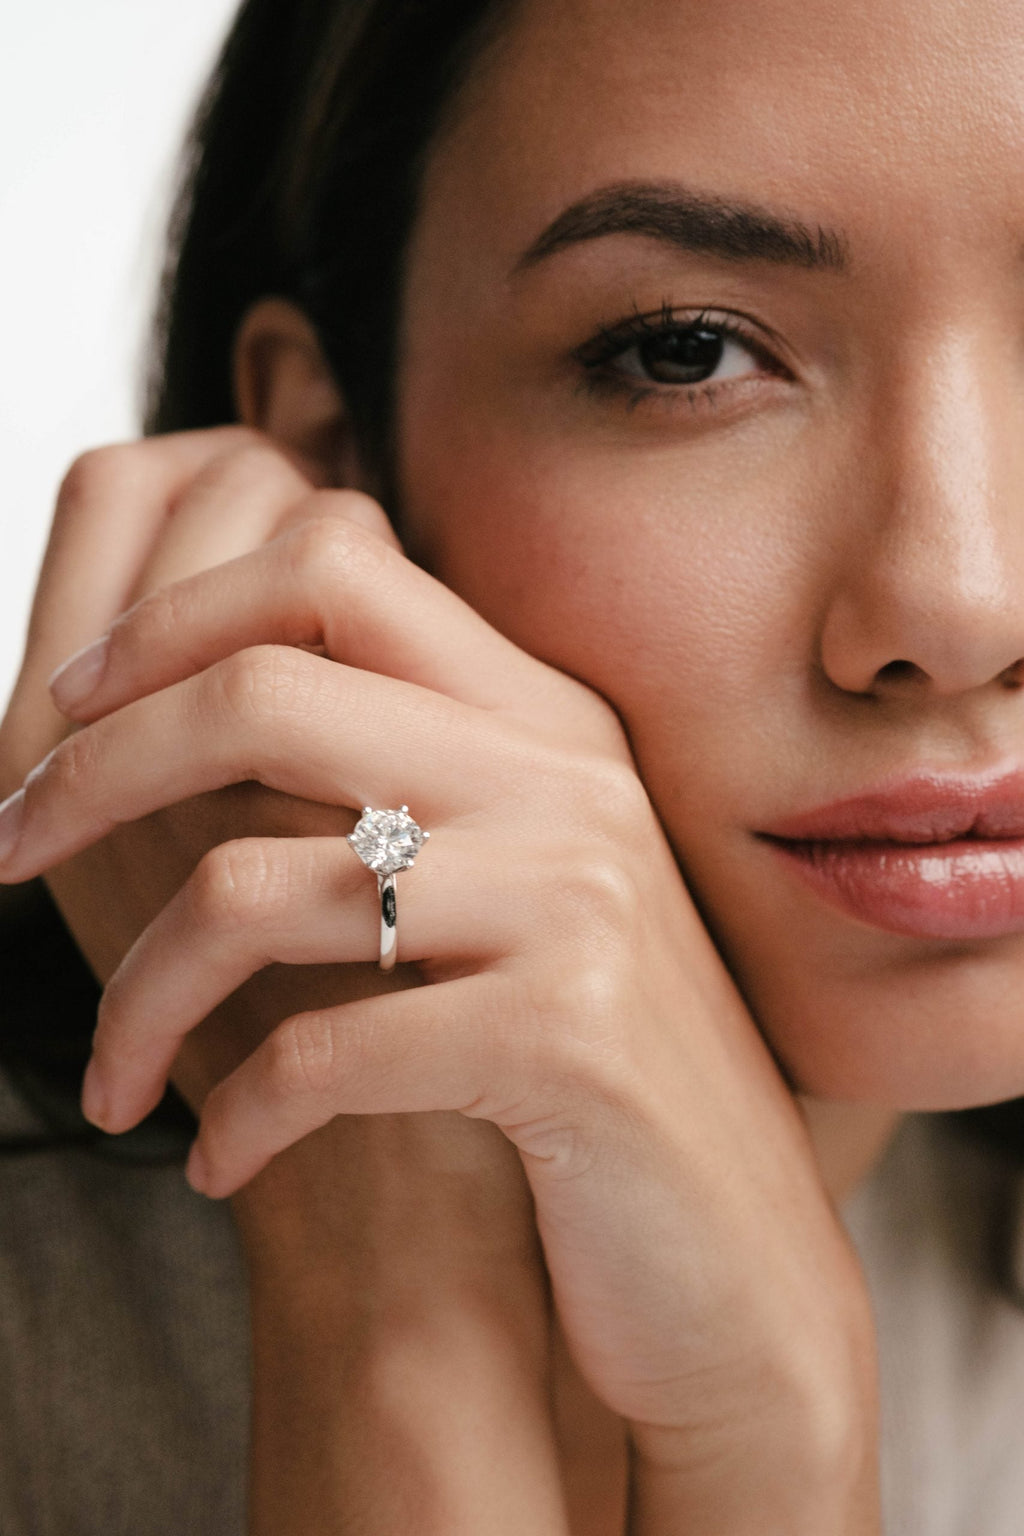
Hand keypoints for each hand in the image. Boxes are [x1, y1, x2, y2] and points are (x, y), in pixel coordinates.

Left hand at [0, 478, 878, 1525]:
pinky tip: (220, 1163)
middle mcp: (566, 782)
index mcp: (544, 719)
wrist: (730, 1255)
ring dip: (138, 994)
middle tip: (7, 851)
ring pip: (256, 885)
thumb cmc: (580, 1072)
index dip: (171, 617)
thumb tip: (199, 705)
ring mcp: (576, 901)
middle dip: (91, 773)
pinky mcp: (568, 1039)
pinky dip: (235, 1116)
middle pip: (261, 693)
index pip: (331, 565)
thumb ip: (402, 777)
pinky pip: (320, 1049)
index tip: (71, 709)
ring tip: (113, 1077)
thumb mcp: (508, 889)